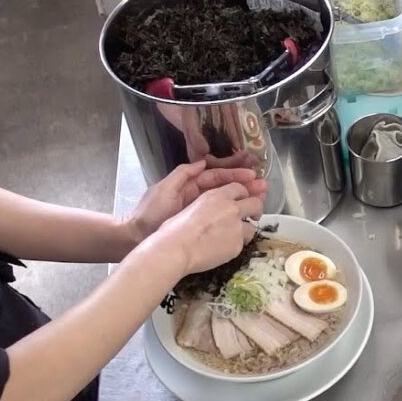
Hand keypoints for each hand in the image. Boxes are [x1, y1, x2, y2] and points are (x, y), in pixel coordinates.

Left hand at [127, 161, 267, 242]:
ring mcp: (199, 212)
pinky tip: (248, 217)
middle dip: (245, 186)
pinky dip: (234, 215)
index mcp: (189, 186)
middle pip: (225, 188)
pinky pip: (221, 218)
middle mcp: (197, 197)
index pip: (216, 176)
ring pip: (226, 202)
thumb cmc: (149, 213)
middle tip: (264, 186)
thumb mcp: (164, 189)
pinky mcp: (200, 226)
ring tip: (263, 198)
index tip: (252, 174)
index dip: (234, 174)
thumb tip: (202, 162)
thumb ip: (183, 174)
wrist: (136, 238)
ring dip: (244, 199)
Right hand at [143, 182, 265, 275]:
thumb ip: (209, 204)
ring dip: (246, 230)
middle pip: (256, 203)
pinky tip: (226, 248)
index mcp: (218, 196)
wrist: (177, 248)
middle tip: (253, 215)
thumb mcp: (192, 206)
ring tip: (236, 236)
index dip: (243, 194)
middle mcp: (232, 208)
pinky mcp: (238, 244)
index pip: (239, 188)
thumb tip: (210, 210)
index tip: (243, 200)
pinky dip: (237, 244)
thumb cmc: (175, 228)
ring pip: (252, 226)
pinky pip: (243, 243)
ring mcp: (237, 227)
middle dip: (256, 209)